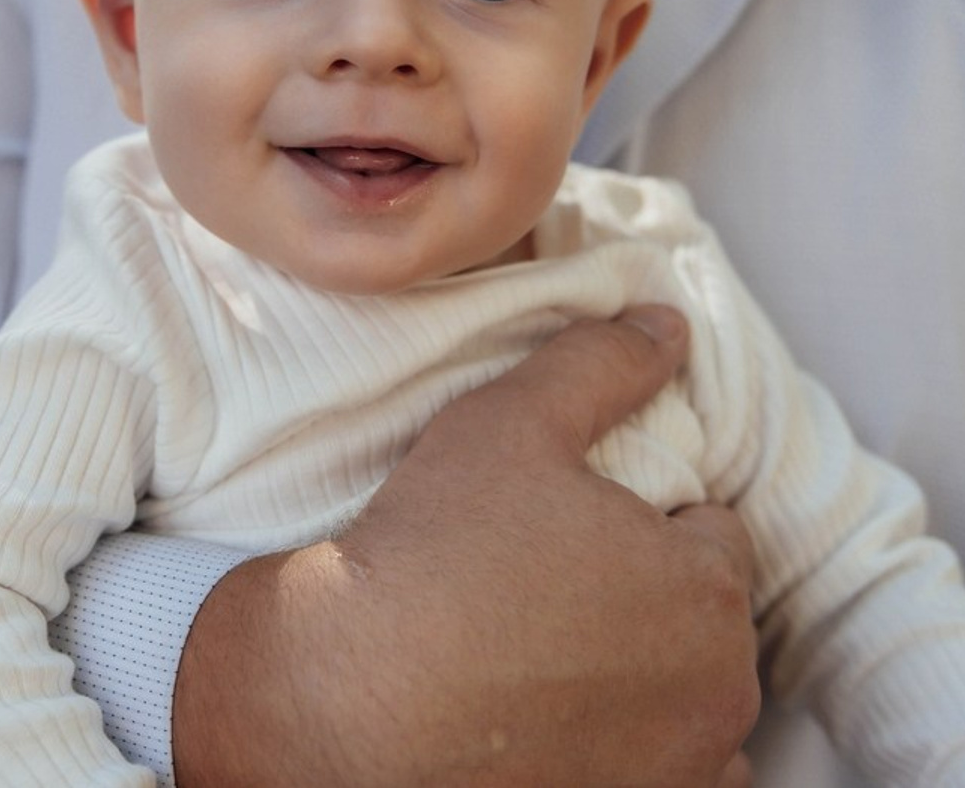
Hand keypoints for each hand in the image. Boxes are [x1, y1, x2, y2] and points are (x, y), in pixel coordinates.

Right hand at [173, 306, 759, 787]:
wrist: (348, 700)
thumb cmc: (433, 552)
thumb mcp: (512, 422)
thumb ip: (600, 363)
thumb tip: (666, 323)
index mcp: (705, 590)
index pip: (713, 530)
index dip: (644, 513)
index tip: (573, 522)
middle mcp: (718, 697)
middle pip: (702, 619)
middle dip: (650, 593)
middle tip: (550, 579)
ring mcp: (677, 776)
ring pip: (685, 700)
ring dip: (644, 676)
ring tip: (544, 652)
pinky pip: (658, 773)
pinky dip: (622, 748)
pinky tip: (547, 719)